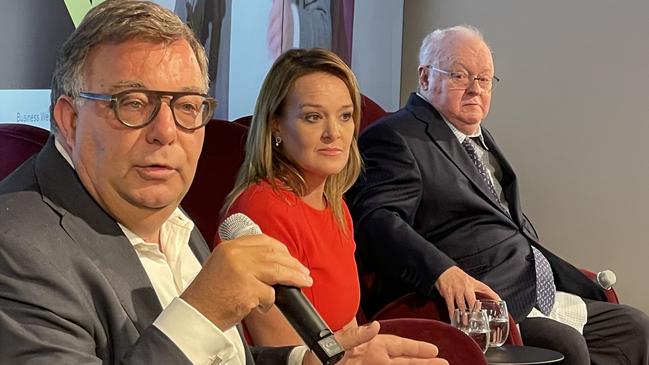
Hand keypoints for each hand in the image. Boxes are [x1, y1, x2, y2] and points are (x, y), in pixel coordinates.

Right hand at [181, 234, 311, 329]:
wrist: (196, 314)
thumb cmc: (210, 294)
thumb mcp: (223, 265)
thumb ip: (245, 258)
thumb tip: (275, 260)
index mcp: (229, 246)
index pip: (263, 240)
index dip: (281, 249)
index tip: (290, 258)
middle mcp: (235, 255)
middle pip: (274, 255)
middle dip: (293, 264)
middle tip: (303, 272)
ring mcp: (241, 271)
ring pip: (277, 271)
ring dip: (294, 278)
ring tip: (303, 282)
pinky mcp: (247, 289)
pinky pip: (269, 294)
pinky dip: (269, 302)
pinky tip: (262, 306)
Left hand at [303, 322, 447, 364]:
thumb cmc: (317, 356)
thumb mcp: (334, 343)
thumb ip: (354, 335)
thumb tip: (376, 327)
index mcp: (369, 346)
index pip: (398, 346)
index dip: (416, 348)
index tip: (434, 351)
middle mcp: (375, 359)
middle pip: (405, 361)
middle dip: (424, 362)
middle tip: (445, 364)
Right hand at [434, 266, 498, 315]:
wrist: (444, 270)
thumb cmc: (457, 276)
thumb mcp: (469, 279)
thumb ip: (476, 289)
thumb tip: (483, 299)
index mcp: (472, 283)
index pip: (485, 288)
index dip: (493, 294)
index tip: (499, 301)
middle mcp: (465, 287)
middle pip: (472, 301)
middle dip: (474, 311)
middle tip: (477, 319)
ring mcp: (456, 290)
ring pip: (461, 305)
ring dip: (464, 315)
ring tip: (466, 323)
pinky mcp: (448, 293)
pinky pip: (450, 305)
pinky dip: (452, 313)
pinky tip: (453, 319)